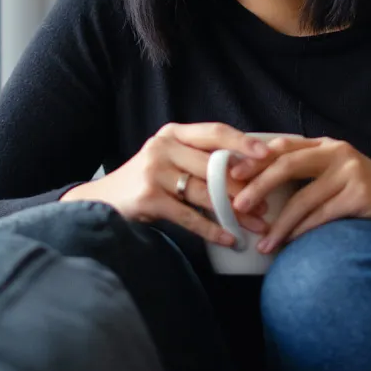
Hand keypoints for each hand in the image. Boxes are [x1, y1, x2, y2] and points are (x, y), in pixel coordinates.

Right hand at [60, 122, 271, 245]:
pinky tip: (229, 238)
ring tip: (255, 226)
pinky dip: (212, 229)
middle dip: (244, 188)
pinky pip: (189, 216)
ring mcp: (154, 171)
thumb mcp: (171, 160)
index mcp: (173, 133)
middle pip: (214, 166)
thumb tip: (250, 173)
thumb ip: (200, 160)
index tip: (268, 154)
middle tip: (266, 205)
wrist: (103, 202)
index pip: (214, 132)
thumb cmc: (148, 181)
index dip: (242, 142)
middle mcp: (163, 146)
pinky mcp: (149, 197)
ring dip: (234, 212)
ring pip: (205, 192)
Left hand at [230, 136, 370, 252]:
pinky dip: (302, 232)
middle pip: (286, 164)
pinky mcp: (360, 195)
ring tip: (263, 243)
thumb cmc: (365, 192)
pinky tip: (289, 244)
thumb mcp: (336, 173)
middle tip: (237, 204)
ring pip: (302, 198)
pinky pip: (322, 216)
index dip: (254, 159)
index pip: (281, 147)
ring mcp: (350, 172)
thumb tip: (257, 188)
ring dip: (279, 224)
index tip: (231, 175)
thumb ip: (306, 173)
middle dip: (258, 185)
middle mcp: (336, 152)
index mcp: (324, 144)